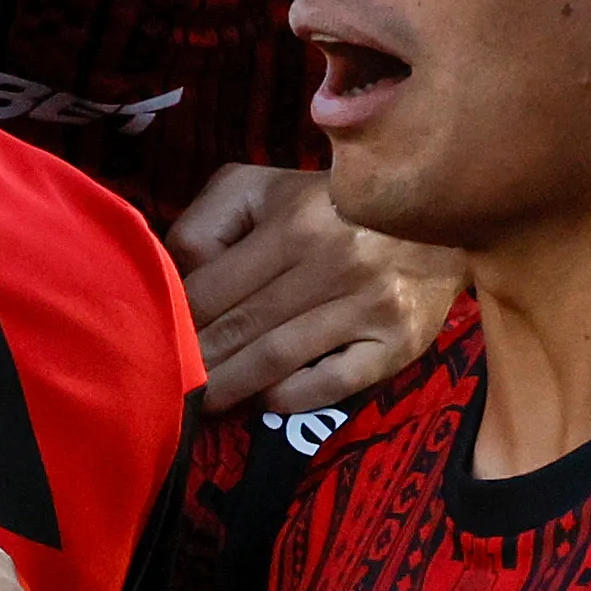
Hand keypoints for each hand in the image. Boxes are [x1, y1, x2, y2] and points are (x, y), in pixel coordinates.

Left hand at [169, 164, 459, 413]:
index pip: (210, 290)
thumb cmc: (327, 204)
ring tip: (204, 401)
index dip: (175, 322)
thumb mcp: (261, 190)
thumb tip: (175, 277)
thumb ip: (208, 223)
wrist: (435, 216)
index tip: (154, 342)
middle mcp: (335, 263)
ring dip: (231, 387)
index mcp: (294, 223)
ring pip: (278, 361)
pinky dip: (291, 397)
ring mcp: (371, 306)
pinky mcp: (400, 342)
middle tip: (170, 384)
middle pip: (240, 329)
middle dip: (197, 362)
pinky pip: (333, 384)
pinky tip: (266, 397)